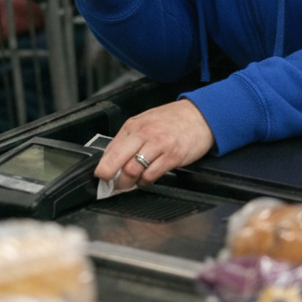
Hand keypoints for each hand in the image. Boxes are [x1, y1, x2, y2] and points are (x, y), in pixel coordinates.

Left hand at [96, 100, 214, 187]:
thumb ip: (129, 139)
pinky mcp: (172, 156)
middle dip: (111, 179)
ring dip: (129, 183)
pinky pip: (151, 175)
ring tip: (132, 183)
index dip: (102, 168)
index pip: (109, 150)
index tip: (101, 177)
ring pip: (132, 170)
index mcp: (133, 126)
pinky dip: (145, 182)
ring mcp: (158, 145)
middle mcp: (143, 134)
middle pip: (117, 161)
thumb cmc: (172, 120)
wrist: (200, 115)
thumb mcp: (145, 123)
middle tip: (113, 186)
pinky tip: (147, 179)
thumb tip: (111, 160)